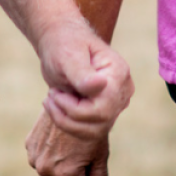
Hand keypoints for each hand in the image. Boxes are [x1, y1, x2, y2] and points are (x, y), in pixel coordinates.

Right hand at [26, 108, 109, 175]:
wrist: (76, 96)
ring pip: (53, 171)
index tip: (93, 164)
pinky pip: (43, 156)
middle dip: (76, 172)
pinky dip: (51, 150)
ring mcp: (35, 157)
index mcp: (65, 174)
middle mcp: (45, 169)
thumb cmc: (93, 125)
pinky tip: (61, 134)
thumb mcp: (101, 152)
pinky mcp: (29, 144)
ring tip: (73, 140)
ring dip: (63, 162)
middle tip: (84, 147)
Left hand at [36, 19, 133, 137]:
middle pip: (99, 122)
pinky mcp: (108, 111)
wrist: (63, 43)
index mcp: (119, 73)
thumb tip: (100, 86)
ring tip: (52, 100)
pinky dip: (69, 124)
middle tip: (51, 96)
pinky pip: (89, 130)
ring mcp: (117, 102)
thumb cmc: (65, 45)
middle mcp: (123, 90)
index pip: (101, 109)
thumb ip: (83, 74)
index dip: (73, 108)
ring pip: (94, 131)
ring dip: (66, 122)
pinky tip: (58, 106)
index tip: (53, 93)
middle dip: (67, 116)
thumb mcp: (68, 57)